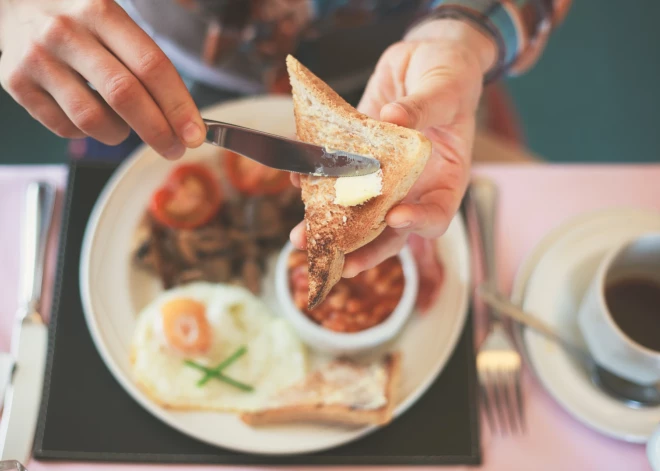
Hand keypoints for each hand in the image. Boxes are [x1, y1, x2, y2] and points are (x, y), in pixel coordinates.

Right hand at [0, 0, 204, 158]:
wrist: (11, 1)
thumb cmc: (77, 19)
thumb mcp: (111, 19)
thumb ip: (144, 60)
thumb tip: (184, 118)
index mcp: (101, 11)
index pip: (151, 66)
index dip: (178, 106)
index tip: (194, 134)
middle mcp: (67, 32)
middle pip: (125, 96)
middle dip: (158, 131)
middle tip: (174, 149)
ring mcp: (38, 58)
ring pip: (92, 119)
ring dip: (119, 134)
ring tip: (124, 127)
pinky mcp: (15, 82)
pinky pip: (64, 127)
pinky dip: (86, 132)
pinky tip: (90, 115)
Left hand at [291, 19, 495, 276]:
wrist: (425, 57)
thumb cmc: (451, 73)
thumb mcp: (445, 86)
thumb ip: (423, 106)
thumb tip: (393, 119)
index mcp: (446, 177)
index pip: (436, 214)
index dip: (418, 223)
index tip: (395, 217)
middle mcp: (413, 184)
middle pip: (390, 229)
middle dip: (362, 247)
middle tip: (336, 261)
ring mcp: (383, 174)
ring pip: (358, 210)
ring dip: (329, 225)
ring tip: (301, 236)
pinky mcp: (359, 156)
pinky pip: (337, 174)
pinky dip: (316, 180)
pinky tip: (298, 180)